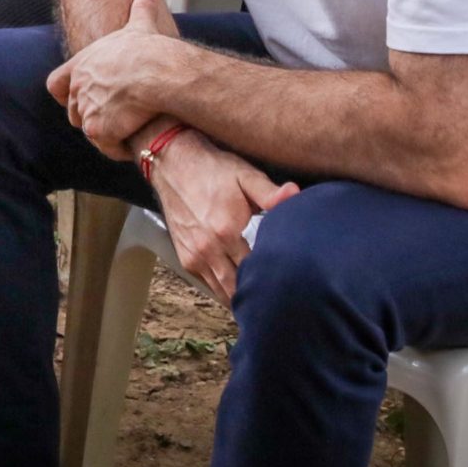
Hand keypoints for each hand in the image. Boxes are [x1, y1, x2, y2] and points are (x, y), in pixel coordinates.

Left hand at [48, 0, 189, 159]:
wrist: (158, 71)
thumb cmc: (151, 48)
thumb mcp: (140, 24)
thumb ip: (140, 9)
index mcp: (82, 64)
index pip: (57, 84)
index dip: (66, 94)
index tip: (73, 100)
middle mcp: (78, 87)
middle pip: (75, 112)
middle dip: (94, 117)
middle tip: (118, 119)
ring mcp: (86, 109)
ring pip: (92, 131)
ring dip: (109, 133)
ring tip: (132, 131)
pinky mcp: (98, 130)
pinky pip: (107, 146)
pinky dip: (120, 147)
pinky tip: (137, 141)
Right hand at [148, 131, 298, 303]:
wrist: (172, 164)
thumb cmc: (212, 169)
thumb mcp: (244, 175)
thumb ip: (270, 192)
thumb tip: (295, 195)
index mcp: (227, 232)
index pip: (255, 270)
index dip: (274, 280)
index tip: (290, 286)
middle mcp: (208, 248)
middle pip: (238, 288)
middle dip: (258, 297)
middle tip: (281, 302)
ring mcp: (194, 255)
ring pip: (221, 291)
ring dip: (239, 298)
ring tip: (261, 303)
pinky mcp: (185, 256)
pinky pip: (207, 283)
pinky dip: (223, 290)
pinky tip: (238, 290)